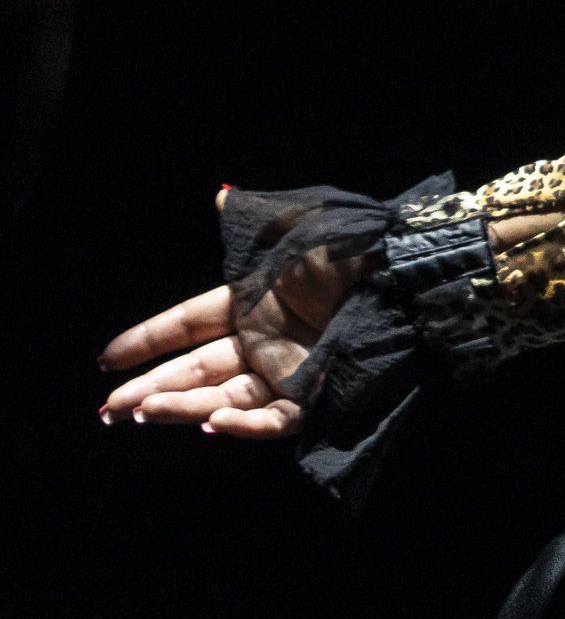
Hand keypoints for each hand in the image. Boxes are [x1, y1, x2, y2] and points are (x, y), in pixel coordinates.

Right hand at [95, 190, 359, 438]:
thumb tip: (222, 194)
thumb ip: (253, 223)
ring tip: (141, 411)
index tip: (105, 359)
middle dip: (150, 388)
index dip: (147, 340)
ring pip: (224, 398)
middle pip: (197, 369)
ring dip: (182, 406)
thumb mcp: (297, 230)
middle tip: (107, 408)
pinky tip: (211, 421)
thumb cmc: (351, 249)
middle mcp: (264, 338)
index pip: (188, 324)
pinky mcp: (316, 393)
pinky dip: (243, 424)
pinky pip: (275, 418)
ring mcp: (288, 368)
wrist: (405, 277)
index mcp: (253, 300)